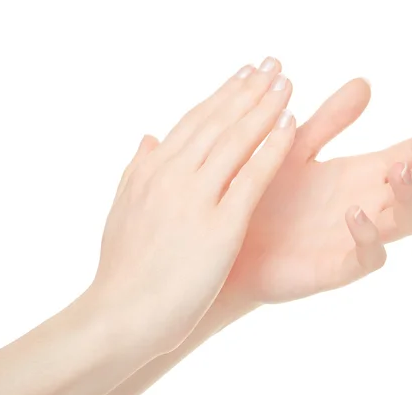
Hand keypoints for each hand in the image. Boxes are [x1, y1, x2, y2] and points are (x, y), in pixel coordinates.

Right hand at [91, 58, 295, 352]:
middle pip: (217, 122)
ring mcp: (196, 198)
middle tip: (273, 65)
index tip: (242, 75)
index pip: (193, 122)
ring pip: (235, 140)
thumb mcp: (121, 210)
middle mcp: (173, 175)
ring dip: (264, 107)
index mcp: (151, 170)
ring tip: (286, 83)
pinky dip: (272, 149)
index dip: (221, 94)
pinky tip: (290, 126)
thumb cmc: (123, 269)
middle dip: (248, 90)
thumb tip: (147, 138)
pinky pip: (252, 178)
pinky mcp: (220, 226)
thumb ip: (137, 170)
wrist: (121, 313)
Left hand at [226, 78, 411, 302]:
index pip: (410, 153)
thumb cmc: (264, 195)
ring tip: (398, 168)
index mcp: (360, 174)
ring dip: (409, 195)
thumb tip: (364, 82)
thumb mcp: (296, 149)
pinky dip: (369, 237)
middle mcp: (366, 203)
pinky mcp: (337, 267)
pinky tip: (354, 212)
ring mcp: (355, 237)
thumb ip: (329, 121)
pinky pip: (368, 257)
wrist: (230, 241)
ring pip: (405, 221)